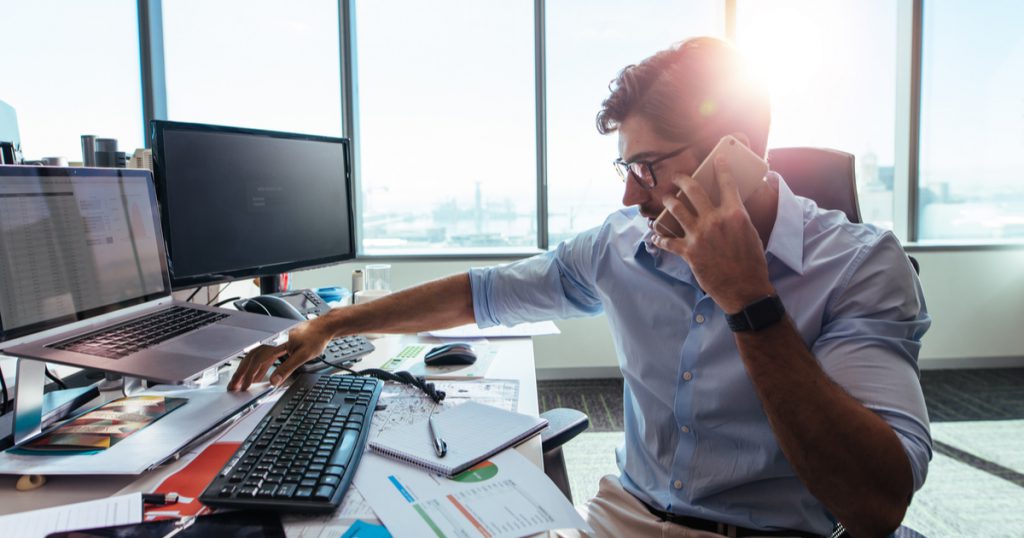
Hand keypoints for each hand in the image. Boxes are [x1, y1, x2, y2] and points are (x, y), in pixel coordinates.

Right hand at [228, 319, 333, 390]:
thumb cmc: (316, 337)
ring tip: (241, 384)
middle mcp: (272, 340)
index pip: (257, 360)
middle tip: (233, 386)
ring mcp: (274, 341)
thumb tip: (274, 381)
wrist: (324, 327)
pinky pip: (264, 356)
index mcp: (275, 342)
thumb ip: (287, 368)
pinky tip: (258, 376)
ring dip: (248, 371)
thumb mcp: (303, 355)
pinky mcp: (279, 344)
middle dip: (241, 373)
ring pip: (256, 357)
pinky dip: (259, 367)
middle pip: (251, 358)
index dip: (249, 374)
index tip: (244, 386)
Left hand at [652, 155, 773, 312]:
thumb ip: (737, 218)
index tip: (718, 158)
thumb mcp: (750, 233)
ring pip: (676, 210)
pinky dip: (660, 239)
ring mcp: (699, 235)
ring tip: (666, 199)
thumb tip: (729, 208)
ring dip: (668, 202)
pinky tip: (655, 237)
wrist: (745, 289)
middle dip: (682, 179)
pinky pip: (667, 241)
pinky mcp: (688, 252)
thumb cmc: (752, 263)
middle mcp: (715, 220)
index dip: (722, 167)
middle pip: (693, 190)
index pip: (727, 183)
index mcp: (735, 214)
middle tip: (677, 177)